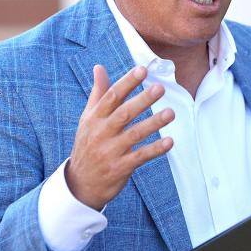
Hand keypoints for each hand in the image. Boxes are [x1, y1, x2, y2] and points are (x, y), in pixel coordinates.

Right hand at [66, 64, 174, 209]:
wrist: (80, 183)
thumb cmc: (88, 145)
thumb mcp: (88, 119)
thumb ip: (98, 93)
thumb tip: (99, 67)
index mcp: (94, 118)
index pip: (111, 96)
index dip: (127, 82)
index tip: (142, 70)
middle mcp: (101, 133)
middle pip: (124, 113)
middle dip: (142, 100)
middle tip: (160, 88)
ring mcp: (110, 151)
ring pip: (134, 134)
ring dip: (153, 123)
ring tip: (171, 112)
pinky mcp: (120, 168)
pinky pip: (140, 156)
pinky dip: (155, 149)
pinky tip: (170, 141)